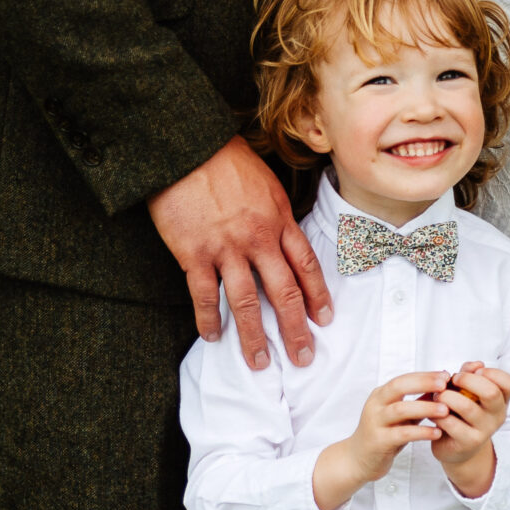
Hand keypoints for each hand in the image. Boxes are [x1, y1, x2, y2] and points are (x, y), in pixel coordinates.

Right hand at [149, 137, 333, 368]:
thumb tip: (285, 233)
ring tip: (260, 362)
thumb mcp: (265, 181)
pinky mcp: (194, 253)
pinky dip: (208, 319)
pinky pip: (205, 295)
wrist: (185, 147)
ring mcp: (226, 248)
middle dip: (295, 330)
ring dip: (254, 336)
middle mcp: (258, 238)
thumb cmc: (224, 159)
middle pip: (284, 293)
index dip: (317, 296)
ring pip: (247, 302)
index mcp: (279, 220)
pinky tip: (212, 336)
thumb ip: (277, 212)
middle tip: (303, 357)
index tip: (324, 320)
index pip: (306, 266)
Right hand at [312, 371, 452, 509]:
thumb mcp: (401, 416)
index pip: (403, 379)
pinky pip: (402, 434)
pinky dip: (421, 432)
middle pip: (399, 387)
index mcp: (381, 395)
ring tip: (445, 410)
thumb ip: (418, 402)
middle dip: (423, 384)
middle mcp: (375, 405)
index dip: (424, 376)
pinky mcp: (379, 441)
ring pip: (400, 409)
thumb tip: (441, 386)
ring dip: (425, 408)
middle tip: (444, 386)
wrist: (358, 460)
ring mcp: (375, 422)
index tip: (446, 375)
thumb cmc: (384, 435)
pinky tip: (437, 433)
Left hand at [432, 361, 509, 498]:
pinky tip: (432, 413)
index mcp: (502, 400)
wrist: (457, 448)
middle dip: (467, 380)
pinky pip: (450, 423)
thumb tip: (476, 364)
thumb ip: (470, 374)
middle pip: (491, 392)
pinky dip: (437, 414)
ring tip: (437, 396)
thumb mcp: (467, 391)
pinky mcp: (468, 443)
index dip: (492, 373)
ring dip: (446, 396)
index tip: (475, 372)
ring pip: (466, 406)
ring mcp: (485, 431)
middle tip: (453, 380)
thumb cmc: (461, 413)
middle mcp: (498, 415)